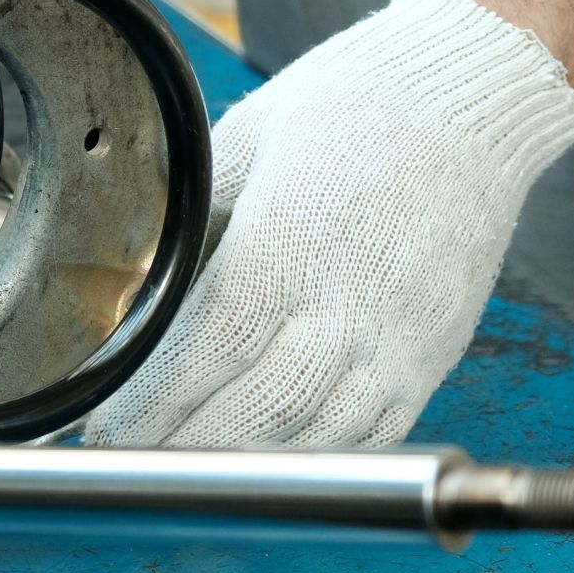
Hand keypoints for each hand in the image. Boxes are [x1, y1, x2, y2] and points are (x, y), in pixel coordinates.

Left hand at [84, 0, 573, 447]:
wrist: (469, 100)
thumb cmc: (351, 109)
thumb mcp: (242, 140)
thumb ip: (192, 218)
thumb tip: (136, 272)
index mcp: (285, 249)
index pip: (205, 352)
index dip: (150, 404)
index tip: (104, 427)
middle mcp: (347, 310)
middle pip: (254, 414)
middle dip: (182, 450)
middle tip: (127, 461)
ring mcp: (397, 345)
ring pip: (313, 440)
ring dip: (243, 468)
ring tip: (184, 473)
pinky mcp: (431, 361)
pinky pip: (371, 438)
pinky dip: (314, 459)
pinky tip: (268, 461)